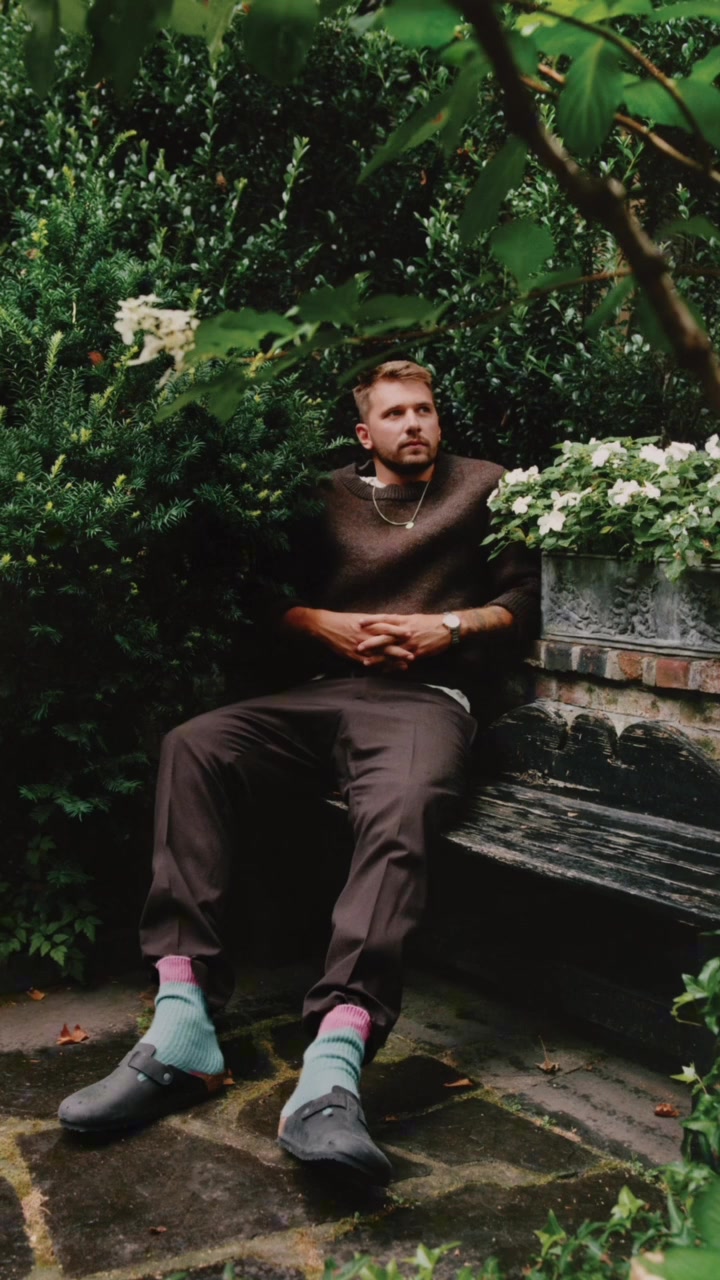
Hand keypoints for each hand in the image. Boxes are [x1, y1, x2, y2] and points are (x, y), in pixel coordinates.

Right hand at [285, 608, 413, 667]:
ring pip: (379, 656)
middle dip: (399, 650)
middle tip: (413, 654)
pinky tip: (388, 671)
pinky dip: (379, 667)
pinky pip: (368, 663)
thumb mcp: (361, 617)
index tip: (410, 634)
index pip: (386, 628)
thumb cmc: (344, 620)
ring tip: (404, 666)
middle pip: (386, 644)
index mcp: (368, 625)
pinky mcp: (353, 655)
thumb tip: (389, 621)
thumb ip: (375, 621)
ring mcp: (360, 647)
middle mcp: (365, 636)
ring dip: (393, 662)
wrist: (325, 626)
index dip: (399, 632)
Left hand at [357, 613, 451, 663]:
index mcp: (404, 620)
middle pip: (385, 637)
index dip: (372, 620)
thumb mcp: (414, 618)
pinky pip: (401, 661)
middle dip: (371, 643)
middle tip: (358, 646)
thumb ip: (400, 621)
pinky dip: (392, 667)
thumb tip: (387, 622)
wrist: (448, 630)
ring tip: (365, 663)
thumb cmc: (430, 622)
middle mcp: (405, 632)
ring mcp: (411, 644)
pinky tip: (383, 671)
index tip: (359, 622)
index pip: (385, 619)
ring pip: (391, 652)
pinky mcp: (417, 653)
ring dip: (378, 658)